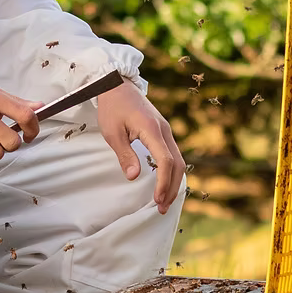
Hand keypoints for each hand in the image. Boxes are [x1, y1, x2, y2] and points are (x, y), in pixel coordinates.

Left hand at [96, 82, 185, 213]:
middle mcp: (164, 130)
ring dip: (174, 181)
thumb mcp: (112, 132)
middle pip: (178, 164)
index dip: (164, 183)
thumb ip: (124, 154)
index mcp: (152, 130)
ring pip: (178, 160)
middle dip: (172, 188)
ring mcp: (166, 130)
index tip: (157, 200)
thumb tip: (133, 177)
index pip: (166, 161)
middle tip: (161, 207)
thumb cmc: (112, 107)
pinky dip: (172, 172)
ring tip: (164, 200)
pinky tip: (165, 183)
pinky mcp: (163, 132)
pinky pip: (173, 155)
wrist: (117, 84)